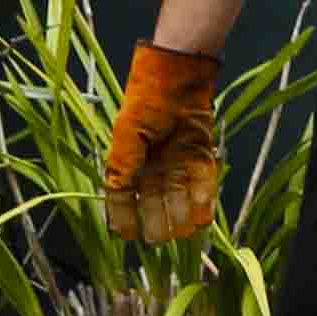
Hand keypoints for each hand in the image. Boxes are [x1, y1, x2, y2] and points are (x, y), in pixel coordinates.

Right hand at [100, 43, 222, 243]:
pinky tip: (202, 218)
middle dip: (156, 221)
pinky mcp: (201, 155)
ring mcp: (178, 161)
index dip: (124, 215)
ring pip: (178, 196)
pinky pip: (201, 183)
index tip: (127, 235)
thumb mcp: (128, 130)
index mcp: (129, 159)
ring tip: (182, 234)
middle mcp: (153, 165)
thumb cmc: (147, 98)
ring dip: (180, 216)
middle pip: (153, 200)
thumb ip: (124, 160)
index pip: (123, 195)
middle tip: (158, 241)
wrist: (178, 75)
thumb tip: (114, 188)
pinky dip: (202, 201)